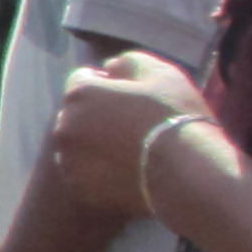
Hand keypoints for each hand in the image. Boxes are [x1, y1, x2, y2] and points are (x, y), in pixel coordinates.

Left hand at [47, 51, 211, 219]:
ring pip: (78, 146)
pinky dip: (100, 172)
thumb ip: (128, 63)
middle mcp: (64, 126)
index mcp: (79, 94)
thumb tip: (110, 67)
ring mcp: (69, 160)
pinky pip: (86, 174)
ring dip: (95, 145)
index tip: (129, 96)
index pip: (82, 80)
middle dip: (97, 116)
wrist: (186, 171)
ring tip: (131, 150)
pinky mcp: (80, 188)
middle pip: (77, 114)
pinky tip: (127, 171)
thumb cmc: (174, 115)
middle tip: (133, 126)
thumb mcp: (159, 73)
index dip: (106, 84)